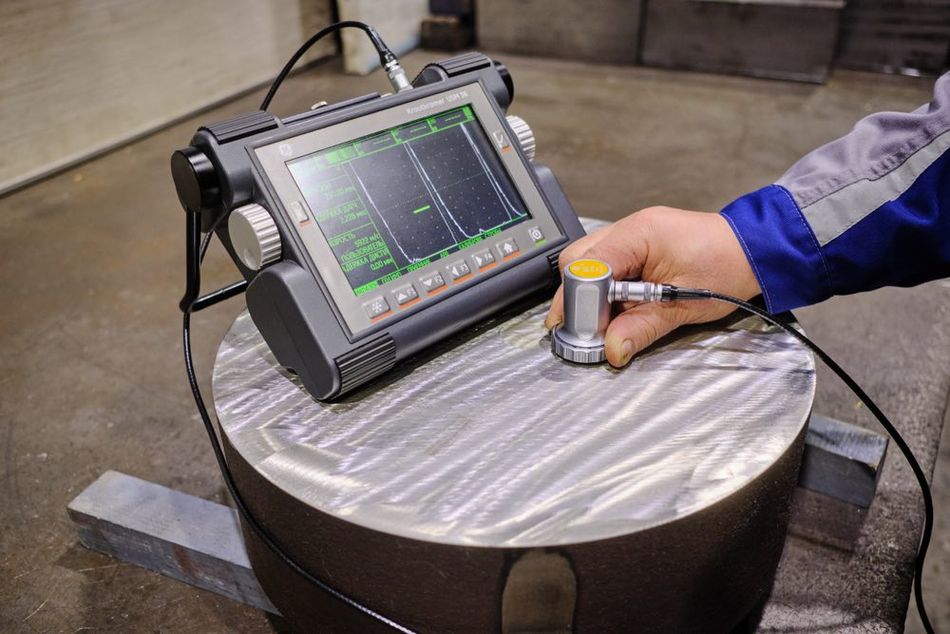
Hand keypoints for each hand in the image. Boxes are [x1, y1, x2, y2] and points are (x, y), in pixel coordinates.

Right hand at [544, 207, 761, 366]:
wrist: (754, 250)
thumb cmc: (727, 266)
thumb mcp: (683, 305)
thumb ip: (642, 327)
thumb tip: (612, 347)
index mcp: (639, 234)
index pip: (587, 265)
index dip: (576, 299)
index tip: (578, 329)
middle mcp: (629, 228)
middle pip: (578, 260)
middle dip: (577, 296)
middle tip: (587, 327)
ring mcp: (631, 234)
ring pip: (588, 262)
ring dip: (592, 293)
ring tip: (607, 318)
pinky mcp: (636, 245)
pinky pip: (607, 264)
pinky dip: (606, 287)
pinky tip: (619, 305)